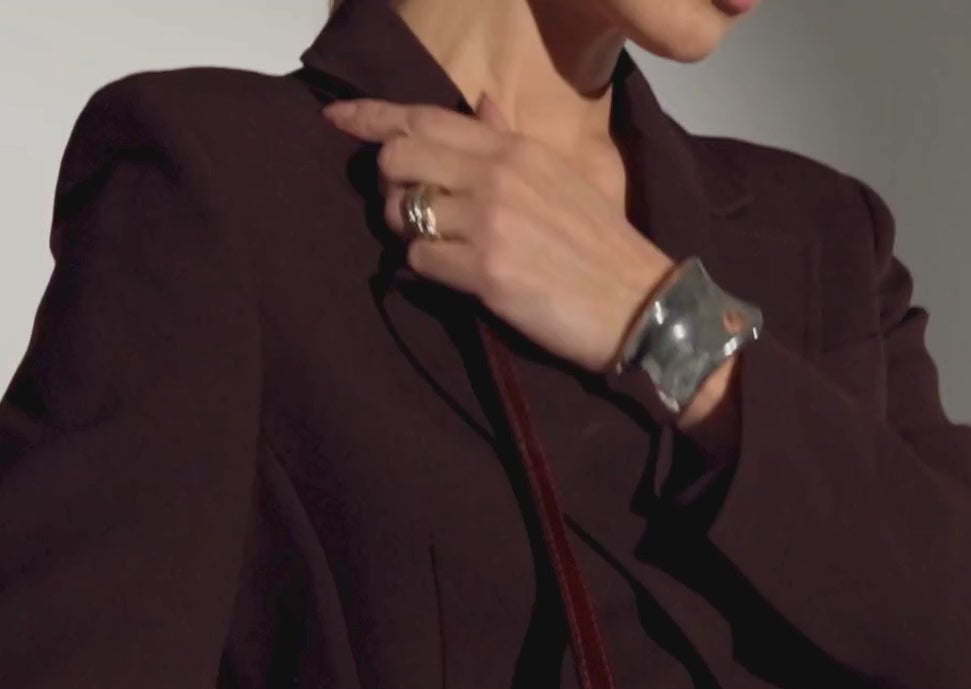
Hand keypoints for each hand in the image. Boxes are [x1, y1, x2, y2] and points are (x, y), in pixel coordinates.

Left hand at [323, 92, 674, 373]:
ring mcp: (489, 222)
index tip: (334, 118)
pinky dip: (422, 272)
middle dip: (389, 186)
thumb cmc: (598, 244)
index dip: (372, 117)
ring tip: (440, 247)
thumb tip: (479, 104)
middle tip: (411, 212)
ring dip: (404, 233)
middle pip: (399, 159)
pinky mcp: (485, 272)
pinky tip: (450, 278)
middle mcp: (497, 174)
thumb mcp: (561, 174)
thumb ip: (510, 139)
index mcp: (514, 146)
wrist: (636, 302)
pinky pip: (418, 263)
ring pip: (402, 213)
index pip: (426, 118)